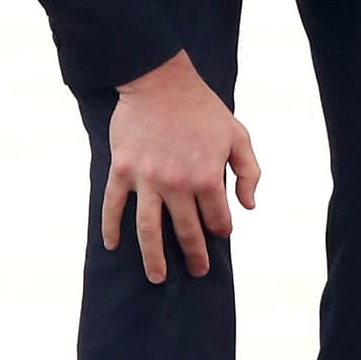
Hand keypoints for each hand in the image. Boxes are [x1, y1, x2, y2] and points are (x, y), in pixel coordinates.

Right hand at [101, 51, 260, 283]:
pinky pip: (114, 206)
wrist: (160, 82)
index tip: (219, 235)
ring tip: (158, 277)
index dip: (221, 230)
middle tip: (197, 272)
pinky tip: (113, 246)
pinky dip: (111, 228)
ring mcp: (146, 180)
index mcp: (207, 177)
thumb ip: (249, 172)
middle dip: (194, 256)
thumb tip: (247, 206)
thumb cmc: (203, 110)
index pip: (217, 219)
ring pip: (148, 230)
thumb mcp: (238, 136)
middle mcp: (176, 184)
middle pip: (186, 231)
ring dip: (153, 258)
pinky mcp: (121, 171)